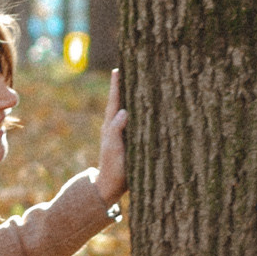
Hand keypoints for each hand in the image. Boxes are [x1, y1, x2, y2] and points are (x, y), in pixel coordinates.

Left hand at [95, 69, 127, 204]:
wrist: (112, 185)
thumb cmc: (112, 166)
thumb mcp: (113, 148)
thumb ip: (116, 129)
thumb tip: (123, 111)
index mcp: (110, 125)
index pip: (114, 101)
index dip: (116, 86)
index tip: (117, 70)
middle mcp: (116, 126)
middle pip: (120, 102)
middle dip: (125, 87)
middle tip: (130, 70)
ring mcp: (123, 133)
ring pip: (128, 111)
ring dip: (133, 98)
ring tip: (140, 85)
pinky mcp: (130, 141)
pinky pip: (135, 122)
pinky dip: (139, 112)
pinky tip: (146, 109)